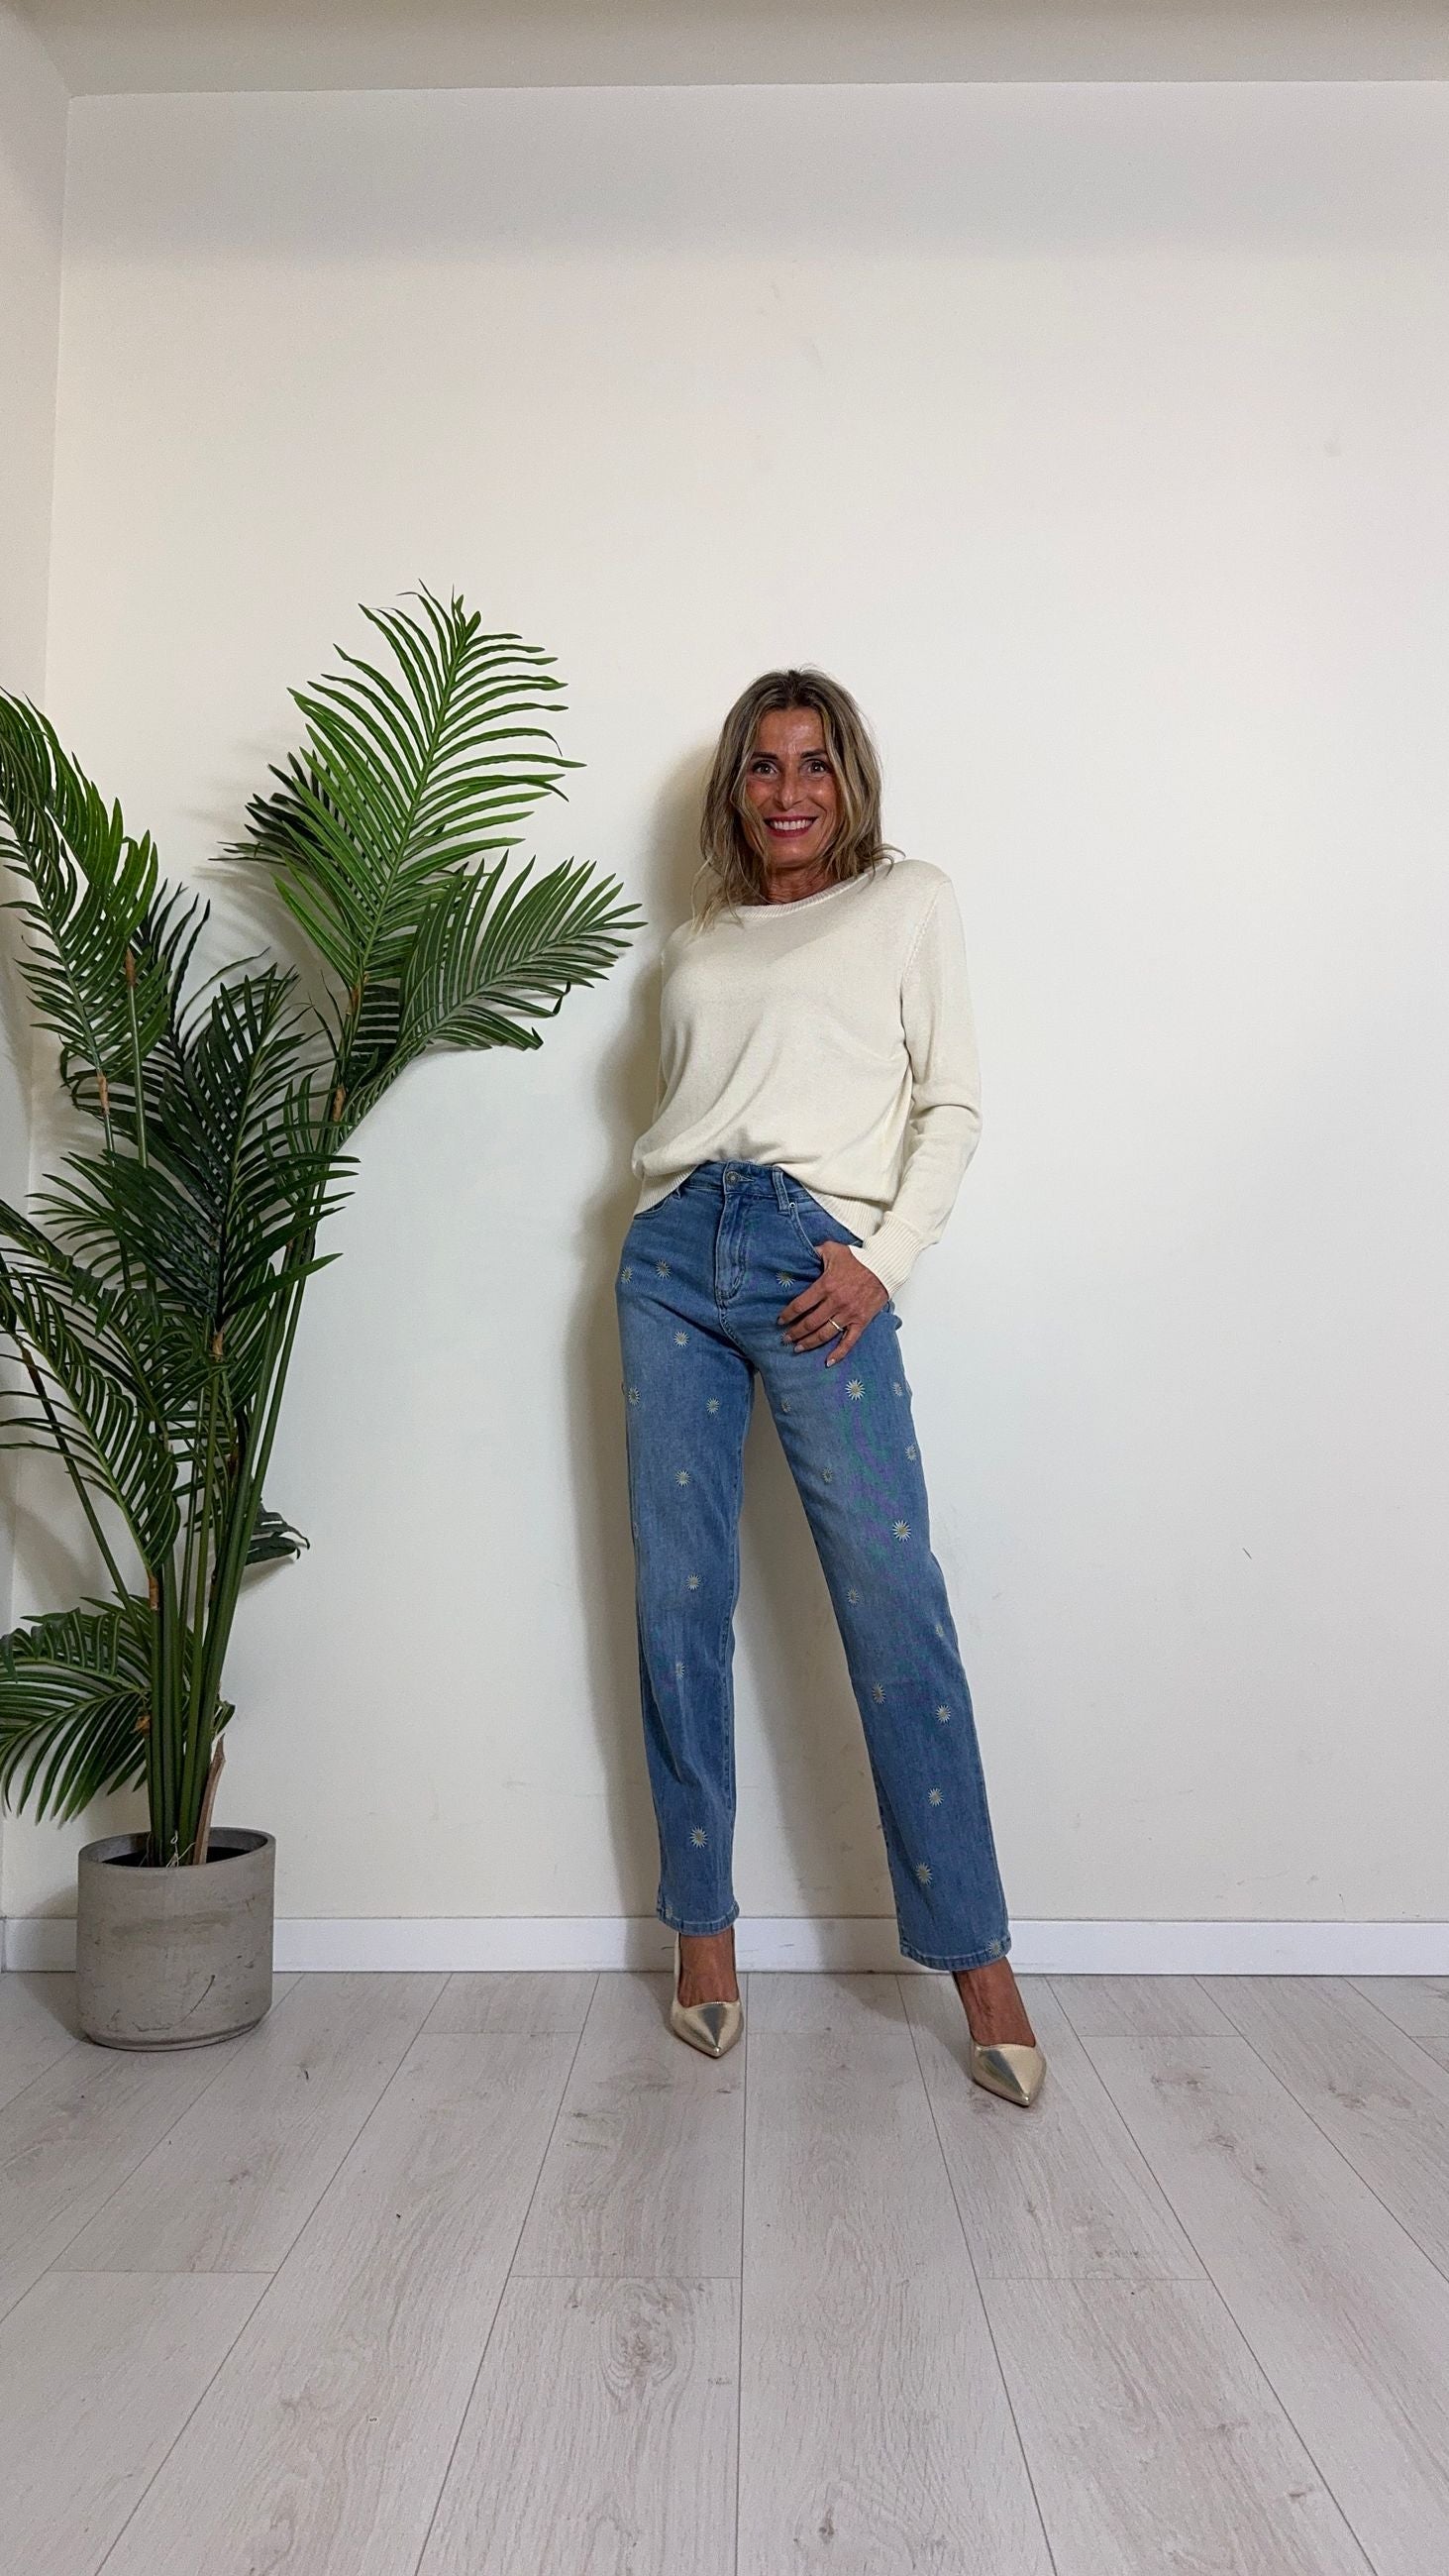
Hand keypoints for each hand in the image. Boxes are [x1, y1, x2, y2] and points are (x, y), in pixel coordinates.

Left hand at [778, 1241, 888, 1365]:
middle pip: (809, 1323)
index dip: (788, 1315)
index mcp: (826, 1285)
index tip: (780, 1321)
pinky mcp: (861, 1321)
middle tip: (785, 1339)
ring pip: (824, 1334)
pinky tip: (828, 1362)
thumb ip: (815, 1252)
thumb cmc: (859, 1258)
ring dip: (809, 1343)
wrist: (885, 1266)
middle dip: (794, 1333)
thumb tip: (802, 1253)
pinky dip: (839, 1353)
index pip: (800, 1305)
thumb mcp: (833, 1249)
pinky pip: (849, 1341)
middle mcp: (835, 1302)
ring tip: (798, 1348)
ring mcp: (849, 1314)